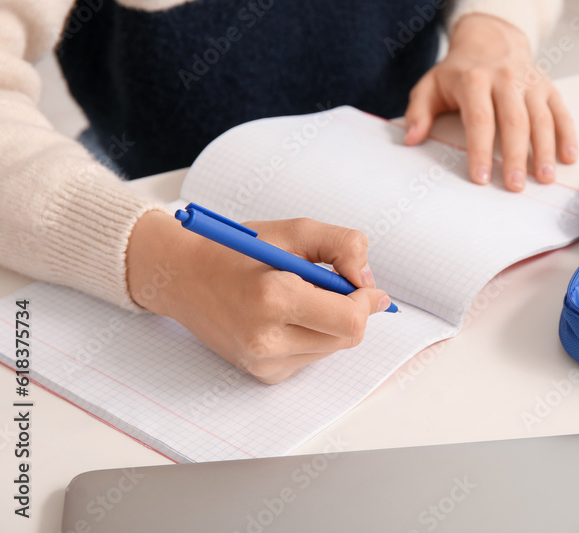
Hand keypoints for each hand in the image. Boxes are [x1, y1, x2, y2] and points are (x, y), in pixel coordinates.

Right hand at [125, 211, 389, 383]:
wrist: (182, 277)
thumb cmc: (236, 251)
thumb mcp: (295, 231)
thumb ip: (343, 247)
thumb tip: (368, 281)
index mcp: (273, 299)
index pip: (350, 320)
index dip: (367, 301)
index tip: (363, 284)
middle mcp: (266, 339)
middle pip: (346, 338)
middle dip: (349, 309)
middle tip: (329, 282)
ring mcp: (263, 362)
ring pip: (331, 348)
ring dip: (330, 322)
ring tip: (297, 296)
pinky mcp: (263, 374)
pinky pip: (311, 357)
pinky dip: (311, 335)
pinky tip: (284, 316)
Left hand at [403, 13, 577, 190]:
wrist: (491, 37)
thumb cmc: (459, 71)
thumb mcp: (431, 84)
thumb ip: (419, 111)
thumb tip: (411, 139)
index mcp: (474, 80)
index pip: (479, 119)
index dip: (480, 150)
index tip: (481, 177)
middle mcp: (505, 79)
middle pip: (514, 121)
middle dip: (515, 156)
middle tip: (514, 186)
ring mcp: (530, 82)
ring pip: (541, 118)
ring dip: (544, 150)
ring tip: (544, 178)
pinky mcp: (547, 87)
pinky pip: (560, 111)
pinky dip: (567, 134)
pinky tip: (568, 157)